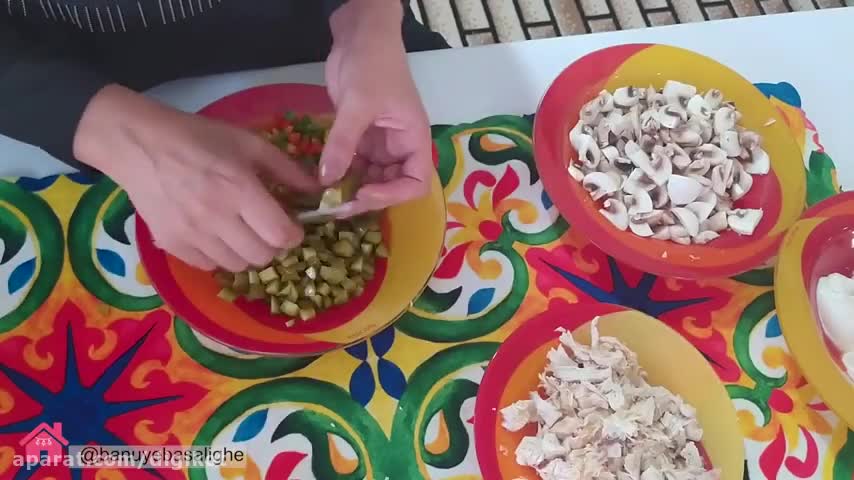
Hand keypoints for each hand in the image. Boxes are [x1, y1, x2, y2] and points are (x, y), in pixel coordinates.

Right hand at [74, 85, 317, 271]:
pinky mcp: (172, 244)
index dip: (294, 234)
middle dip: (273, 245)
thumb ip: (286, 169)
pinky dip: (219, 256)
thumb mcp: (248, 143)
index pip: (281, 235)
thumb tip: (317, 190)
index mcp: (240, 189)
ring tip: (242, 232)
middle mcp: (217, 218)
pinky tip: (217, 235)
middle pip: (262, 256)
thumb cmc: (198, 138)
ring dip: (247, 253)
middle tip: (267, 228)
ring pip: (237, 266)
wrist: (139, 144)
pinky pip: (208, 266)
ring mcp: (192, 235)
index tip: (291, 225)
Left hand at [320, 0, 432, 216]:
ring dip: (350, 188)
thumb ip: (343, 142)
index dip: (393, 195)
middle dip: (366, 197)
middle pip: (390, 186)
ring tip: (324, 197)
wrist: (360, 34)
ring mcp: (379, 143)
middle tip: (336, 205)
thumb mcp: (359, 103)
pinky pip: (351, 164)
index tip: (364, 193)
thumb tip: (327, 181)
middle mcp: (399, 147)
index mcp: (413, 140)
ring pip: (368, 178)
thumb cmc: (373, 64)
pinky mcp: (359, 137)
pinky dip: (338, 174)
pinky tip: (320, 180)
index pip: (416, 183)